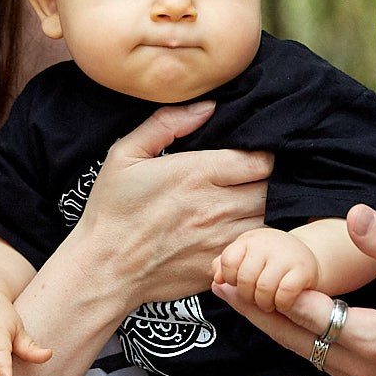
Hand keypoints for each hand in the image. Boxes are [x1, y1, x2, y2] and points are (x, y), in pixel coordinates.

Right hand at [69, 102, 270, 308]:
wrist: (104, 269)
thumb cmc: (112, 210)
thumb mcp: (125, 154)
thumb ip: (166, 122)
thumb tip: (208, 106)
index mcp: (196, 173)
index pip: (260, 159)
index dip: (264, 154)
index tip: (252, 155)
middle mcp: (216, 206)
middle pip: (272, 188)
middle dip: (270, 180)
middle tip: (255, 179)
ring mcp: (221, 239)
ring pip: (270, 218)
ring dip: (268, 209)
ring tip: (252, 203)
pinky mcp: (220, 265)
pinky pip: (256, 248)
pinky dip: (258, 239)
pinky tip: (245, 233)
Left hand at [211, 205, 375, 375]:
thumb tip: (354, 212)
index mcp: (372, 342)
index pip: (309, 314)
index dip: (271, 291)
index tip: (238, 271)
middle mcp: (360, 368)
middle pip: (293, 339)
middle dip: (255, 312)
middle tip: (219, 285)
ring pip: (303, 352)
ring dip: (270, 326)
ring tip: (238, 300)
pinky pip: (320, 359)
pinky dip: (295, 338)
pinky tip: (281, 321)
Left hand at [213, 227, 319, 311]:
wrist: (304, 257)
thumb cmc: (268, 261)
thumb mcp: (245, 258)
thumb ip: (225, 268)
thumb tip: (216, 280)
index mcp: (249, 240)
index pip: (228, 261)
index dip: (230, 278)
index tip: (239, 283)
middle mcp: (267, 244)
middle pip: (245, 279)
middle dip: (248, 296)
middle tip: (256, 298)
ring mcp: (286, 256)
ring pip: (263, 289)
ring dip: (264, 303)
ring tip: (268, 303)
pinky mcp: (303, 269)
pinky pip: (284, 293)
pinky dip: (281, 304)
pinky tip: (282, 303)